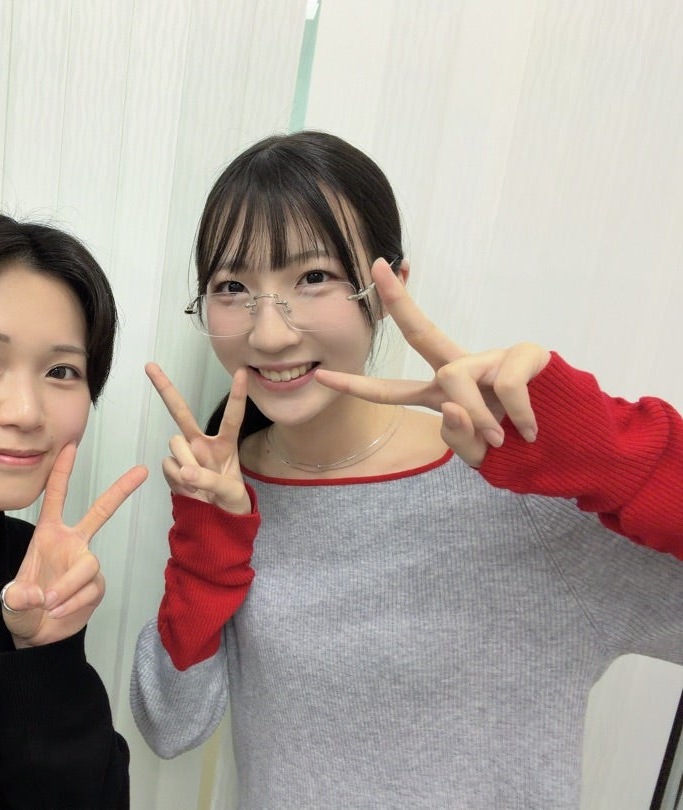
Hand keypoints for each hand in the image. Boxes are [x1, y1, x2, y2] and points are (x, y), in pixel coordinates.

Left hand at [2, 443, 147, 647]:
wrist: (36, 635)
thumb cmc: (21, 608)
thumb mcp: (10, 602)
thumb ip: (18, 599)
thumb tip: (37, 594)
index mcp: (47, 535)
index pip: (55, 498)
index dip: (62, 472)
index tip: (70, 446)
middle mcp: (71, 543)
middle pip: (100, 513)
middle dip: (120, 490)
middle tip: (142, 471)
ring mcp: (85, 564)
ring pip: (88, 565)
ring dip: (69, 585)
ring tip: (49, 603)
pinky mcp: (96, 585)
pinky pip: (91, 588)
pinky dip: (74, 601)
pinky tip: (58, 611)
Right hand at [145, 362, 250, 514]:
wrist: (215, 520)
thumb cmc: (230, 500)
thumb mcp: (231, 492)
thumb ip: (210, 480)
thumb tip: (184, 471)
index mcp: (225, 444)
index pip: (233, 416)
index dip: (237, 395)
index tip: (243, 371)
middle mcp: (202, 443)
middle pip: (182, 412)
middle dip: (165, 388)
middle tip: (150, 365)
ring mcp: (184, 454)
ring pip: (175, 443)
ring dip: (186, 463)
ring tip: (199, 483)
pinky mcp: (171, 467)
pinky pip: (168, 465)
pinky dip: (177, 478)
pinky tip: (188, 486)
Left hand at [312, 258, 550, 466]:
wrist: (576, 448)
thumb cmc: (522, 450)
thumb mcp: (480, 457)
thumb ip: (458, 438)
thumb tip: (457, 404)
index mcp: (446, 395)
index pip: (394, 390)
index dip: (358, 387)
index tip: (323, 375)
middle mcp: (463, 370)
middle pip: (423, 333)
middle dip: (397, 301)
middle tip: (378, 266)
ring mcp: (493, 358)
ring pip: (456, 377)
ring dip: (476, 416)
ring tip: (501, 438)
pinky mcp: (527, 354)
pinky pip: (504, 384)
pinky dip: (516, 414)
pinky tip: (530, 429)